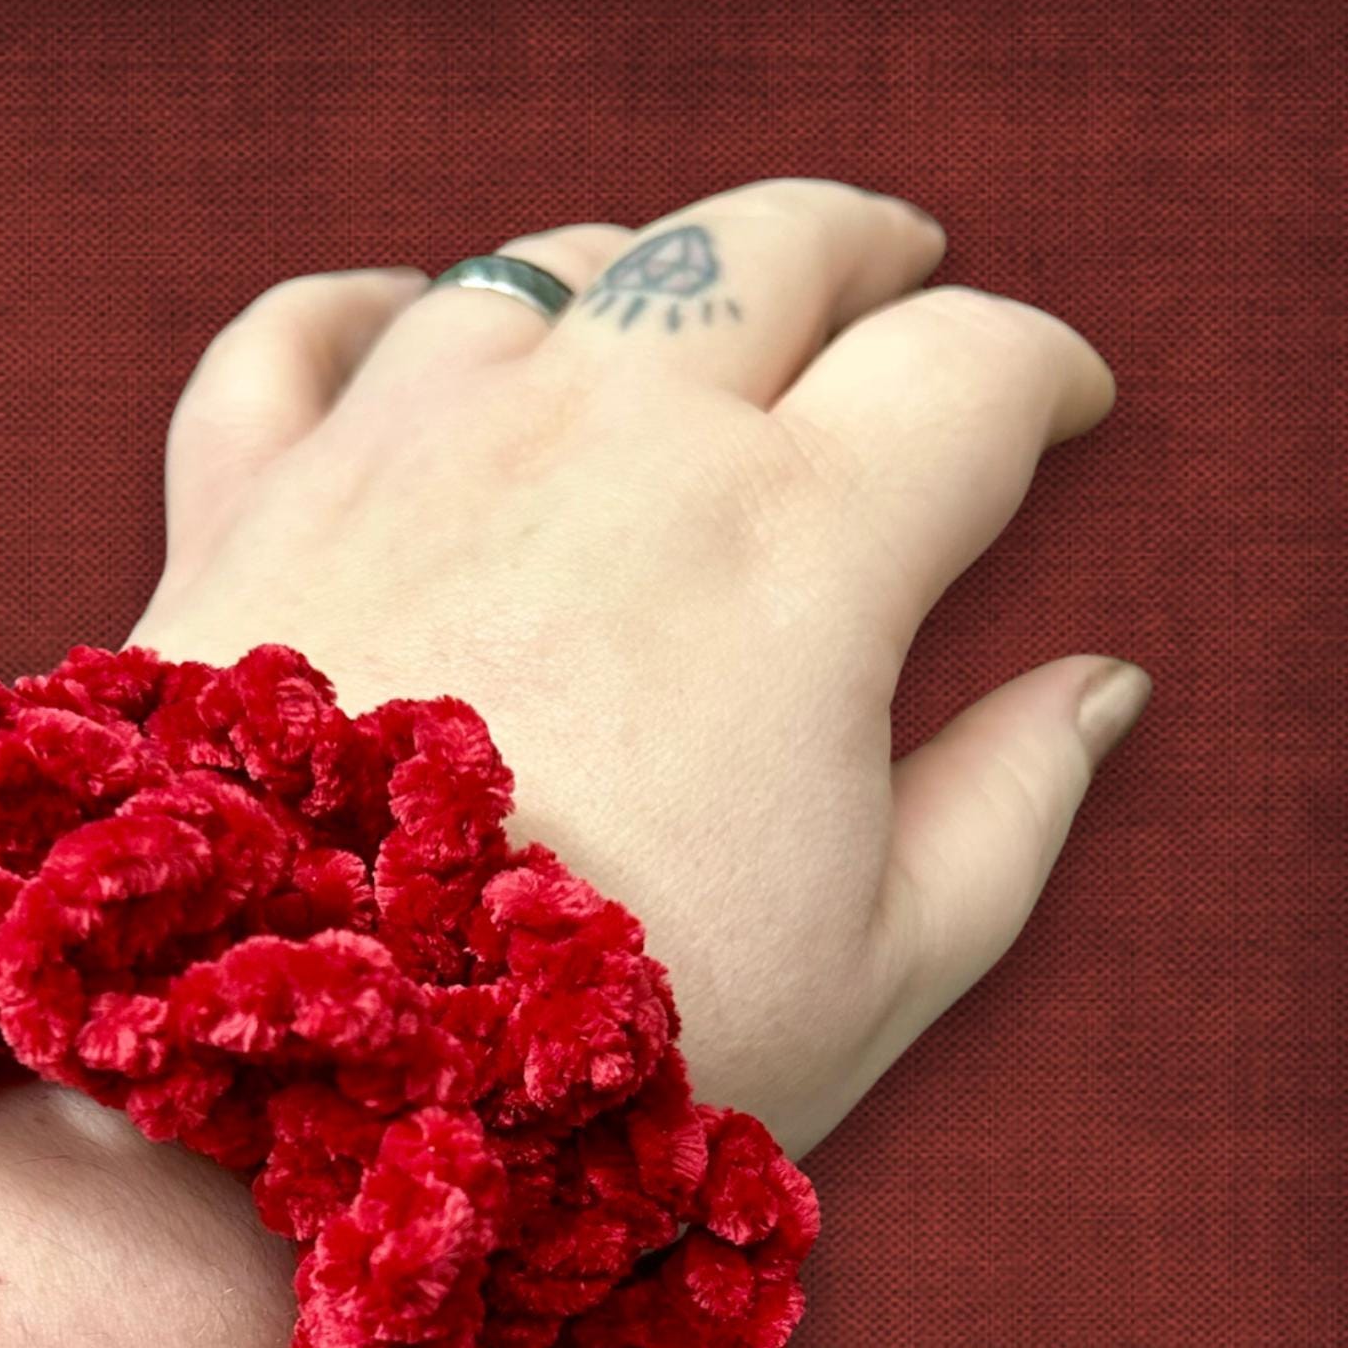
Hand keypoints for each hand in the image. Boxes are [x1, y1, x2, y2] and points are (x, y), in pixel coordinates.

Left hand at [127, 177, 1148, 1157]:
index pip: (968, 370)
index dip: (1045, 373)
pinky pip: (295, 340)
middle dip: (860, 252)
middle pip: (763, 249)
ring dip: (634, 281)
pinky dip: (359, 312)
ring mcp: (408, 454)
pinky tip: (407, 328)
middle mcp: (602, 448)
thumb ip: (1010, 806)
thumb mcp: (880, 965)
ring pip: (543, 272)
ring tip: (673, 332)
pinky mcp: (248, 511)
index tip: (1064, 409)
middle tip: (896, 283)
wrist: (313, 1098)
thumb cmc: (611, 1059)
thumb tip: (1099, 687)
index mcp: (793, 547)